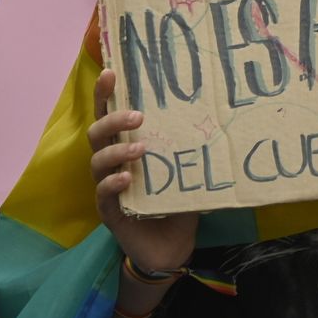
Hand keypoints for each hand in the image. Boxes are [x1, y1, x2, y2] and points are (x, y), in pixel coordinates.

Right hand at [89, 68, 198, 272]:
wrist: (172, 247)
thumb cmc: (177, 201)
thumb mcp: (186, 168)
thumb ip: (191, 146)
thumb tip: (220, 115)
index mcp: (126, 146)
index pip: (110, 114)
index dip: (105, 93)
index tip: (111, 71)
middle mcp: (112, 163)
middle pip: (97, 132)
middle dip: (112, 118)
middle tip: (139, 115)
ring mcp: (107, 186)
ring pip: (97, 160)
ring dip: (117, 150)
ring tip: (140, 148)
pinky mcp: (109, 211)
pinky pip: (102, 193)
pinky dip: (112, 183)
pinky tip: (126, 179)